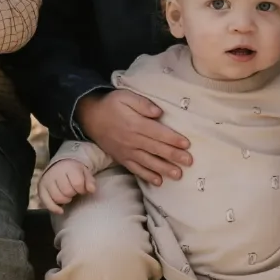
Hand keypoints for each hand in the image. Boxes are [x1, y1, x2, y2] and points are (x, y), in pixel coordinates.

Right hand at [37, 159, 95, 213]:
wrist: (59, 167)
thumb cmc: (73, 172)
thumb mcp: (85, 173)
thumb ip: (90, 181)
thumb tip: (92, 190)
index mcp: (68, 168)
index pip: (77, 183)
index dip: (82, 189)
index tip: (82, 189)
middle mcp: (55, 174)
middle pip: (67, 191)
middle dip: (73, 194)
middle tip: (73, 191)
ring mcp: (46, 181)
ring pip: (57, 198)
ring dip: (65, 200)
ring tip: (67, 195)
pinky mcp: (40, 189)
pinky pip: (46, 202)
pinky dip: (54, 208)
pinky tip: (61, 210)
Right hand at [76, 88, 191, 184]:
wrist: (89, 117)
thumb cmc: (111, 104)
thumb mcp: (125, 97)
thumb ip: (142, 103)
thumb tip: (159, 112)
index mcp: (134, 124)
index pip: (157, 132)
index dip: (173, 139)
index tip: (187, 144)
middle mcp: (131, 140)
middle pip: (156, 149)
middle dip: (174, 156)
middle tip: (189, 162)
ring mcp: (126, 151)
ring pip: (148, 162)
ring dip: (164, 169)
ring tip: (178, 175)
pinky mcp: (122, 158)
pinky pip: (135, 169)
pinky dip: (147, 176)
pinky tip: (158, 182)